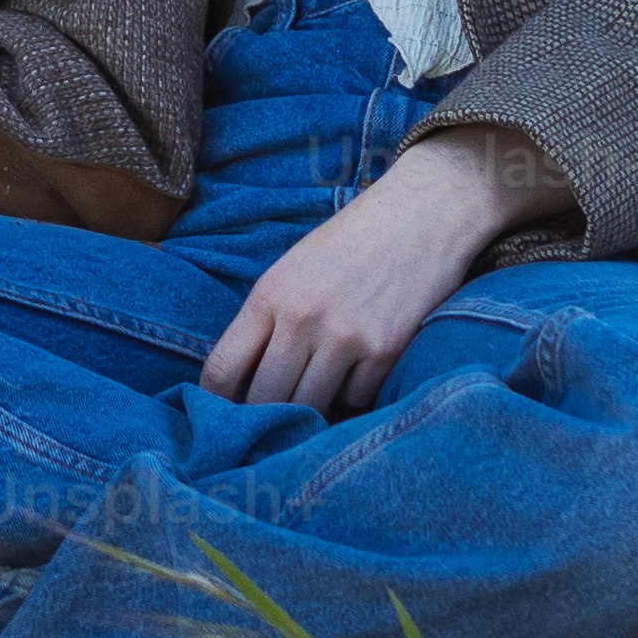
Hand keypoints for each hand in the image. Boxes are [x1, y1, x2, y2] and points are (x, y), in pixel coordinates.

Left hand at [200, 132, 530, 416]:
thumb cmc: (351, 242)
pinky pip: (356, 401)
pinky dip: (354, 397)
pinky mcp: (386, 351)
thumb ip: (266, 322)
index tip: (225, 415)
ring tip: (316, 399)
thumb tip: (243, 386)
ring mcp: (346, 337)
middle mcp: (303, 319)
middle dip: (264, 417)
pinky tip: (359, 373)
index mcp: (270, 295)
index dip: (215, 404)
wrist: (422, 216)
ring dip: (310, 412)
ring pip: (309, 408)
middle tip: (272, 421)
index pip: (221, 370)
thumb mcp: (292, 270)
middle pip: (264, 400)